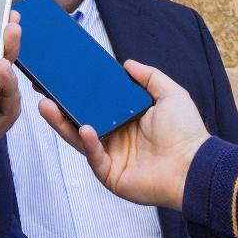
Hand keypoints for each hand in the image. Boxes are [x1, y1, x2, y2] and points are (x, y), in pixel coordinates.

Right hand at [38, 59, 208, 209]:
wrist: (194, 166)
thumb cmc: (186, 132)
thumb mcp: (170, 94)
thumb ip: (149, 76)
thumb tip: (127, 63)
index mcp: (126, 118)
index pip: (96, 103)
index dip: (79, 92)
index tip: (62, 77)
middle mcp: (115, 136)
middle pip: (80, 119)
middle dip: (60, 106)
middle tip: (43, 90)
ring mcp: (111, 156)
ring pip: (79, 138)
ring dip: (61, 123)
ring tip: (46, 105)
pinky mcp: (110, 174)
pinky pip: (94, 157)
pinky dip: (88, 144)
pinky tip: (84, 129)